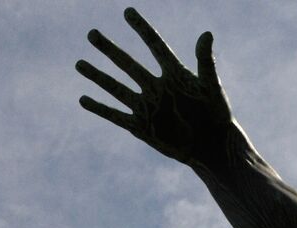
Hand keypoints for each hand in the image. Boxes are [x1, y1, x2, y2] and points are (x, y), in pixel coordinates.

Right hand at [76, 7, 234, 167]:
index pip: (154, 46)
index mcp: (174, 73)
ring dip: (98, 76)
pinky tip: (83, 99)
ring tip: (79, 63)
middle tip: (91, 34)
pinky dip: (100, 108)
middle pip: (127, 64)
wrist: (213, 146)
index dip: (142, 29)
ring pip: (116, 88)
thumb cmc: (217, 114)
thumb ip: (205, 60)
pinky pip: (116, 116)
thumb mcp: (212, 86)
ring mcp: (147, 106)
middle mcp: (156, 87)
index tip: (128, 12)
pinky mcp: (141, 127)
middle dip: (109, 49)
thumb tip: (206, 33)